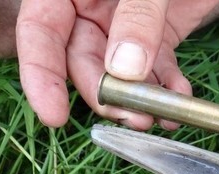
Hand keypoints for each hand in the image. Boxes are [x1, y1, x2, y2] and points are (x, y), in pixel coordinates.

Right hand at [15, 0, 218, 128]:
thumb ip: (137, 17)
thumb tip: (123, 70)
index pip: (40, 31)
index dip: (41, 75)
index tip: (54, 115)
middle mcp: (89, 9)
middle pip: (84, 61)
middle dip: (106, 95)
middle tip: (132, 118)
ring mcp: (122, 27)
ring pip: (119, 74)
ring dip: (138, 101)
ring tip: (159, 118)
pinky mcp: (156, 39)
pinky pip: (155, 70)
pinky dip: (166, 89)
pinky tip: (178, 100)